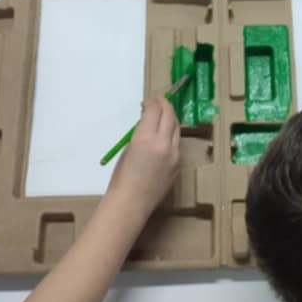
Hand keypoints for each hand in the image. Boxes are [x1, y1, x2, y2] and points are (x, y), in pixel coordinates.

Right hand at [104, 94, 180, 218]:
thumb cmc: (123, 176)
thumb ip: (141, 133)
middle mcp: (164, 144)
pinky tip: (163, 138)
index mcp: (146, 137)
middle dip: (165, 106)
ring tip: (162, 117)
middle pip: (170, 116)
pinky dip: (171, 136)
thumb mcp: (129, 147)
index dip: (153, 102)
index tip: (149, 100)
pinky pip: (177, 145)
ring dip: (170, 120)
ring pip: (177, 129)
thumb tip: (148, 122)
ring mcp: (175, 155)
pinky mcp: (178, 165)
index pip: (155, 110)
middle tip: (158, 102)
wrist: (132, 201)